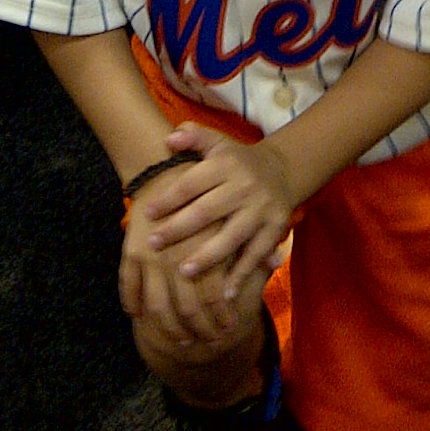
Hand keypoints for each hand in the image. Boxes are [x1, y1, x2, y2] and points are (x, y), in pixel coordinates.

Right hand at [119, 180, 250, 345]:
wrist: (161, 165)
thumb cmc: (202, 194)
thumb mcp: (230, 210)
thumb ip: (250, 234)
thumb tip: (276, 259)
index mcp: (203, 247)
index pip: (213, 294)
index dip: (221, 316)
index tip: (230, 330)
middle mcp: (176, 254)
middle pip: (187, 306)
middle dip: (200, 330)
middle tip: (209, 344)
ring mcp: (151, 255)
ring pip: (158, 305)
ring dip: (170, 328)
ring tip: (181, 341)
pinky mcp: (131, 250)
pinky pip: (128, 285)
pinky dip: (133, 304)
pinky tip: (140, 319)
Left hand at [138, 122, 295, 299]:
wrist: (283, 170)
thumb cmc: (237, 160)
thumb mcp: (218, 142)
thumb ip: (194, 137)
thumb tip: (169, 138)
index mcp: (226, 164)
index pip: (191, 183)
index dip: (168, 198)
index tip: (146, 213)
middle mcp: (244, 187)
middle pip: (207, 212)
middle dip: (178, 230)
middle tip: (154, 244)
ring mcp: (260, 210)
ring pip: (231, 237)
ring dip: (207, 257)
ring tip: (183, 272)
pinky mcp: (274, 229)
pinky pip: (255, 255)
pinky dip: (241, 275)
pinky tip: (224, 294)